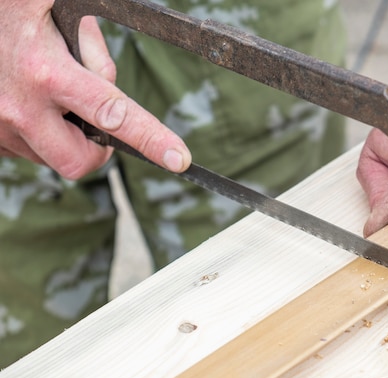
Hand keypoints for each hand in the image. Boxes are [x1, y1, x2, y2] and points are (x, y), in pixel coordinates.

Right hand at [0, 0, 190, 178]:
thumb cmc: (9, 10)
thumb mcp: (51, 4)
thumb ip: (90, 41)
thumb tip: (107, 78)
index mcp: (46, 72)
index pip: (114, 115)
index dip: (151, 139)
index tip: (179, 159)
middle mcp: (20, 108)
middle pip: (80, 161)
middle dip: (97, 150)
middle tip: (99, 125)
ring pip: (51, 157)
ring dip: (64, 136)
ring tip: (50, 93)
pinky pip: (25, 150)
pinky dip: (38, 134)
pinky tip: (30, 101)